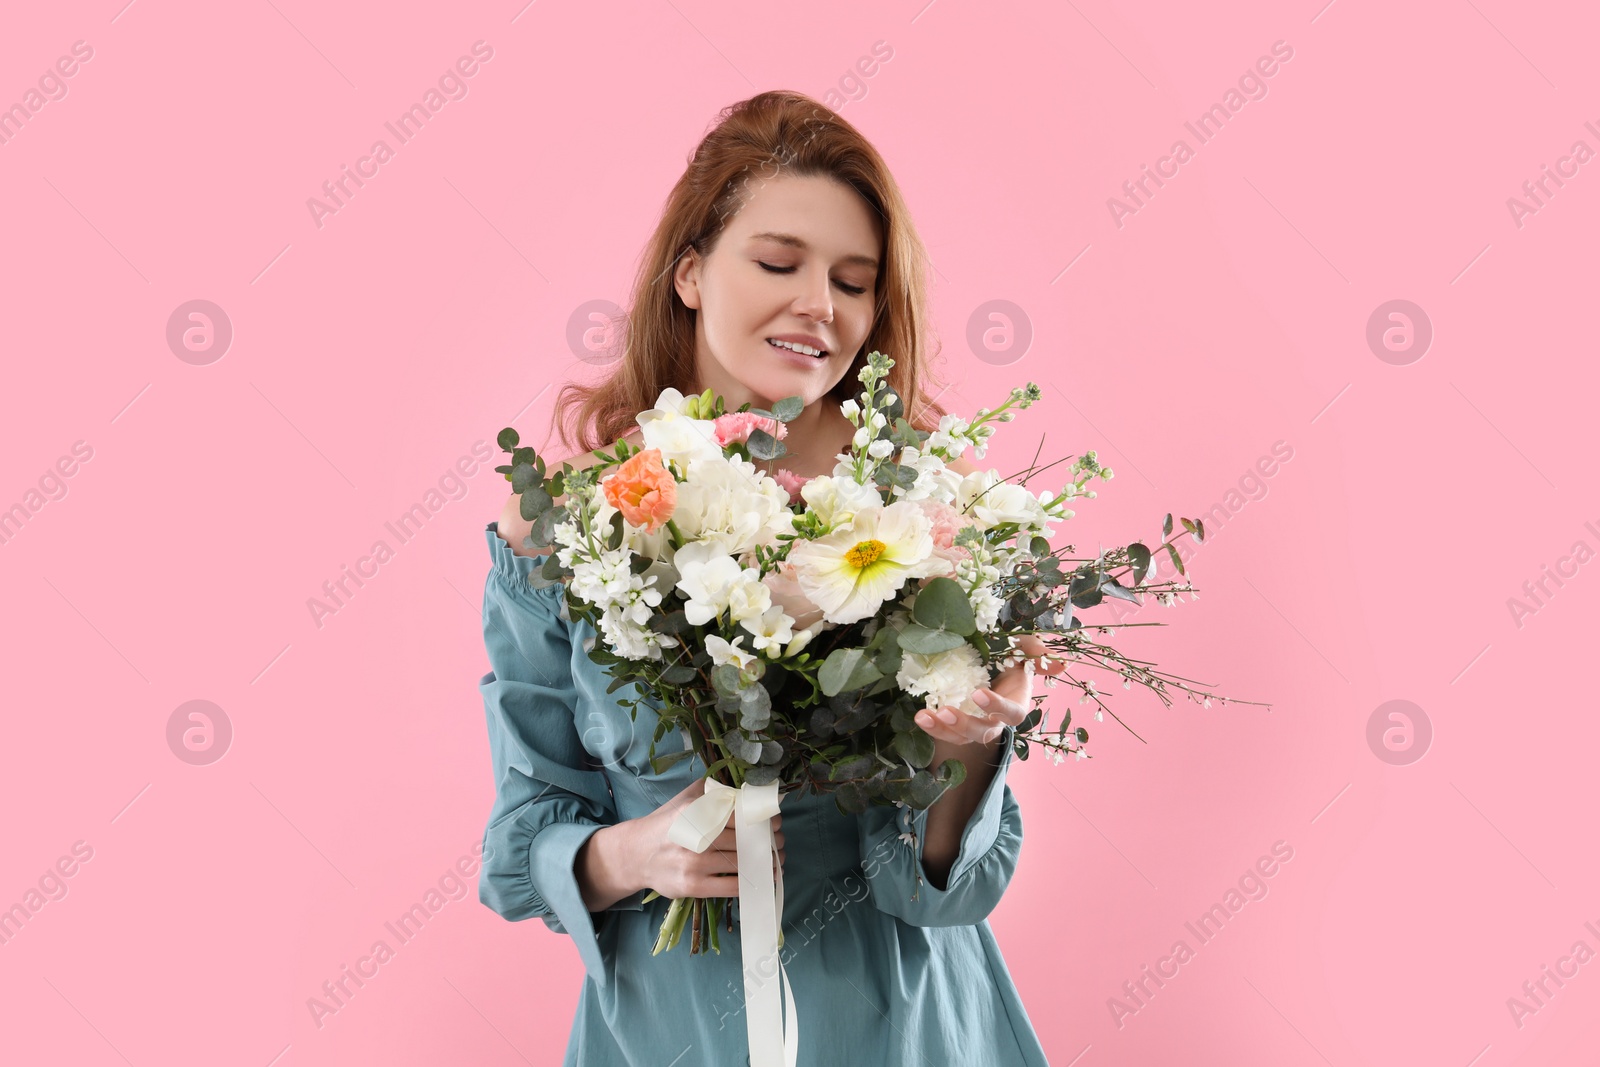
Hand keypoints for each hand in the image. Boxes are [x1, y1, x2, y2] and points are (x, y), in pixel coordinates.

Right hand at [631, 777, 785, 899]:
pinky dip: (751, 883)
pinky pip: (731, 886)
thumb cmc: (667, 825)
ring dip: (764, 862)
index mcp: (694, 811)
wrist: (635, 855)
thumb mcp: (685, 800)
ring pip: (740, 862)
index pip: (738, 814)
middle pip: (743, 840)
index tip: (775, 821)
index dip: (762, 819)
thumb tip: (748, 792)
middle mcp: (694, 836)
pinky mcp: (693, 886)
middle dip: (767, 842)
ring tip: (776, 860)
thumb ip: (713, 792)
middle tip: (779, 842)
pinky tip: (762, 879)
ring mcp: (693, 862)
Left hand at [913, 634, 1064, 746]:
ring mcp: (975, 725)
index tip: (979, 693)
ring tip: (925, 716)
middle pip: (984, 732)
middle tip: (946, 710)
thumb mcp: (1022, 649)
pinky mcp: (956, 725)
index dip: (997, 706)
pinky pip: (945, 733)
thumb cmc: (1008, 657)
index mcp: (1016, 703)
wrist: (989, 664)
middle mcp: (996, 721)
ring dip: (943, 729)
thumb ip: (1037, 654)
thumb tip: (1062, 665)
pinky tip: (920, 717)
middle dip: (965, 724)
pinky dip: (932, 727)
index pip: (1012, 713)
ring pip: (962, 737)